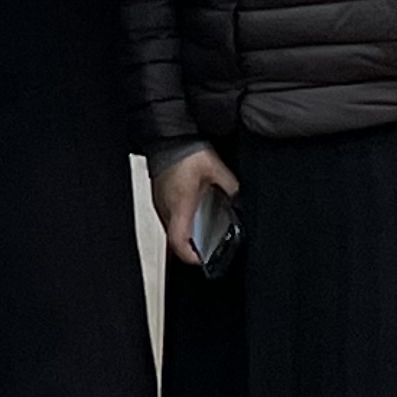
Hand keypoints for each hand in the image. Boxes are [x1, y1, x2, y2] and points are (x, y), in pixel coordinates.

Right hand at [154, 147, 243, 267]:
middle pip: (174, 239)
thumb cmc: (185, 151)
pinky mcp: (158, 197)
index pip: (179, 242)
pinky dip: (181, 222)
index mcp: (181, 205)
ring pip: (170, 229)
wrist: (167, 137)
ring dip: (186, 235)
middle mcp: (166, 207)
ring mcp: (159, 203)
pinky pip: (168, 217)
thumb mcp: (216, 169)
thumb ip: (230, 187)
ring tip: (203, 231)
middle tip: (208, 248)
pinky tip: (194, 213)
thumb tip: (238, 199)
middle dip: (191, 248)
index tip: (202, 260)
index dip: (190, 256)